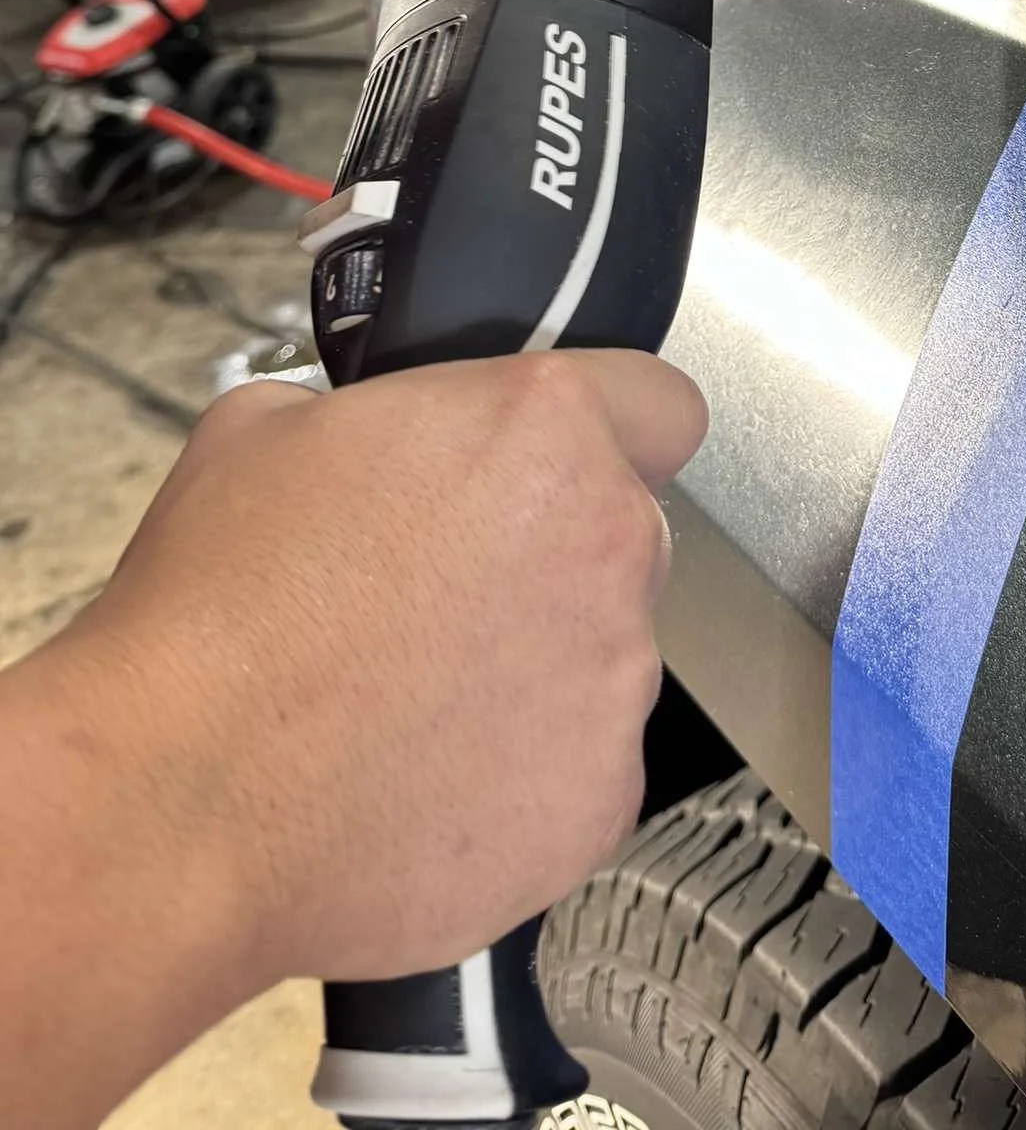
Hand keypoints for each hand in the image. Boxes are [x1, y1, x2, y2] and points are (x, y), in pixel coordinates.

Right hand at [30, 349, 705, 985]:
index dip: (609, 428)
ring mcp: (619, 682)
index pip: (659, 403)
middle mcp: (609, 545)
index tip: (561, 463)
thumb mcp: (263, 433)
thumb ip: (372, 417)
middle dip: (557, 555)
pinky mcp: (603, 800)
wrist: (181, 806)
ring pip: (607, 656)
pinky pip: (585, 767)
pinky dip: (526, 775)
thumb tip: (384, 441)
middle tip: (448, 595)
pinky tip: (426, 780)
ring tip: (415, 705)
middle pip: (626, 533)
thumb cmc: (215, 619)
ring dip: (540, 669)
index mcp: (544, 433)